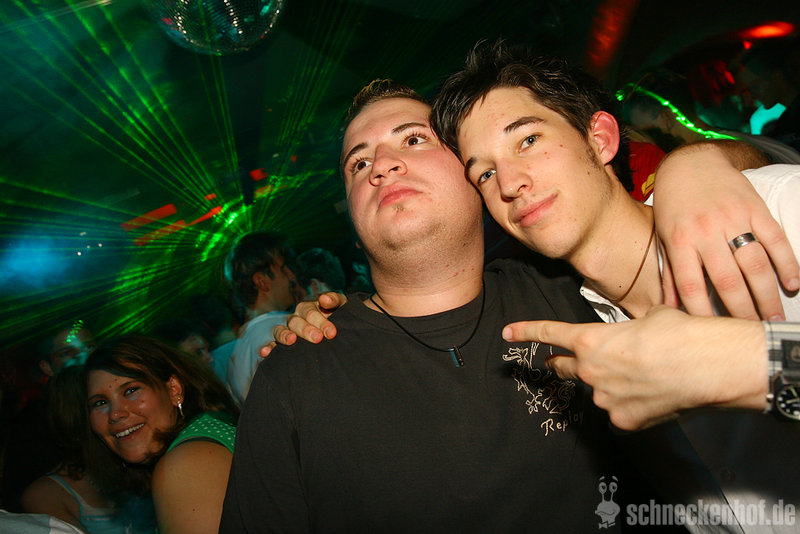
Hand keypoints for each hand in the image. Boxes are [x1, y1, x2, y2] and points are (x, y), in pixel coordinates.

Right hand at [260, 292, 347, 356]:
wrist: (335, 335)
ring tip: (292, 340)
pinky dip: (268, 348)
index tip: (331, 333)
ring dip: (284, 335)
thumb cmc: (339, 318)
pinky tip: (265, 352)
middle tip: (318, 338)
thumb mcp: (341, 307)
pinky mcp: (280, 345)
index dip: (320, 321)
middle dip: (306, 330)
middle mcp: (295, 319)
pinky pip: (271, 345)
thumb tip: (324, 299)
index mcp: (308, 309)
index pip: (310, 312)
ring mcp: (286, 331)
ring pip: (280, 331)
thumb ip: (335, 300)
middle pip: (296, 322)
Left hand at [502, 306, 766, 429]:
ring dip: (615, 385)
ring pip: (602, 391)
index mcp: (591, 339)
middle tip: (558, 363)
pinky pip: (623, 411)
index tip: (507, 333)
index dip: (526, 331)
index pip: (550, 333)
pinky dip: (635, 405)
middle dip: (561, 364)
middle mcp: (590, 370)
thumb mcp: (650, 318)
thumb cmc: (681, 334)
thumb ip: (629, 329)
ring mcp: (605, 399)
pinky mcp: (623, 421)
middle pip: (566, 368)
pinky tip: (657, 397)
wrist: (709, 366)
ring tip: (650, 376)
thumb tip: (636, 334)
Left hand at [653, 142, 798, 319]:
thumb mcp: (665, 238)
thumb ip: (669, 274)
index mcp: (680, 242)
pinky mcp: (754, 207)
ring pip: (754, 263)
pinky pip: (774, 239)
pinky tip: (792, 284)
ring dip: (766, 294)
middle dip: (742, 311)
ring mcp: (732, 218)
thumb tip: (667, 308)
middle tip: (752, 332)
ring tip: (773, 318)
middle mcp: (706, 231)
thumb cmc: (673, 207)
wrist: (690, 164)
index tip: (714, 333)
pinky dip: (786, 262)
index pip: (691, 285)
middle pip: (727, 280)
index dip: (702, 312)